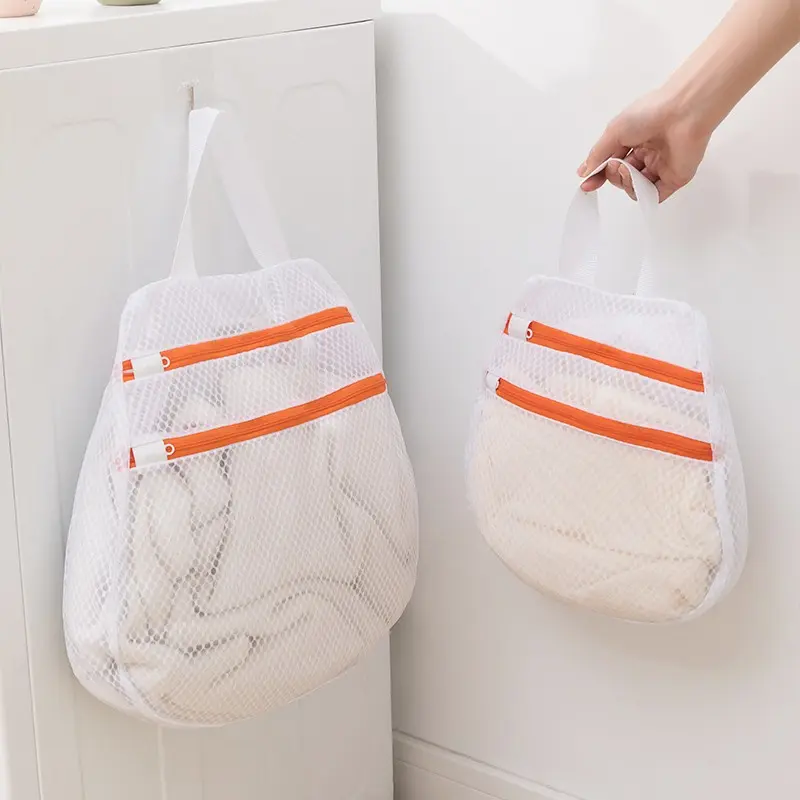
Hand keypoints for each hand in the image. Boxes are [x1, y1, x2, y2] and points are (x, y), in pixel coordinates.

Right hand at [577, 88, 713, 202]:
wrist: (682, 113)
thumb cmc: (650, 113)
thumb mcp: (613, 131)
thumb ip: (597, 154)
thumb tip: (584, 172)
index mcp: (634, 141)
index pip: (612, 164)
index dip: (599, 174)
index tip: (587, 184)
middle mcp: (648, 155)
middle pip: (622, 178)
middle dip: (613, 175)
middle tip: (616, 164)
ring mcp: (661, 168)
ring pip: (634, 188)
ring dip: (626, 182)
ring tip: (628, 168)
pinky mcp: (673, 179)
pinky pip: (653, 196)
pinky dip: (642, 194)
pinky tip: (640, 181)